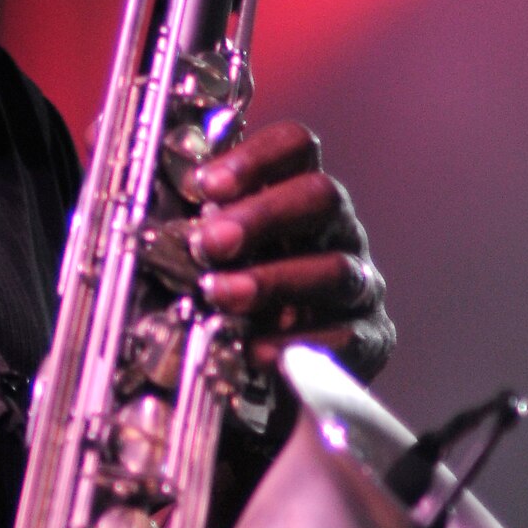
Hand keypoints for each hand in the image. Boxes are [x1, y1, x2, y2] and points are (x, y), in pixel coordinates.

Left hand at [188, 120, 394, 380]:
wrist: (267, 378)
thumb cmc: (237, 304)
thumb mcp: (216, 259)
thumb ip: (200, 230)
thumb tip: (158, 212)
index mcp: (298, 199)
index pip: (295, 148)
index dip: (255, 158)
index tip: (205, 184)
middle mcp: (337, 232)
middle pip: (322, 196)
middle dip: (262, 215)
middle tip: (209, 243)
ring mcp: (358, 285)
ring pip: (335, 268)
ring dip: (272, 280)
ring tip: (221, 295)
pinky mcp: (369, 340)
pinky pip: (345, 337)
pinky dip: (297, 343)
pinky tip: (255, 350)